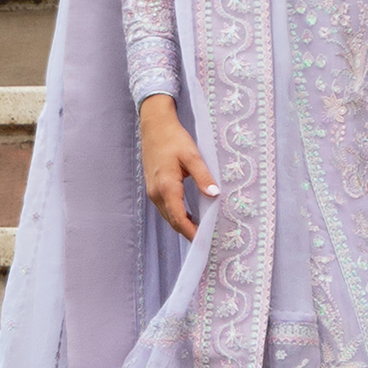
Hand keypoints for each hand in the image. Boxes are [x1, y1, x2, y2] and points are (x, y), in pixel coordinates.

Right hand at [138, 94, 218, 240]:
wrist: (154, 126)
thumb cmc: (173, 138)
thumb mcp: (192, 156)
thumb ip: (203, 176)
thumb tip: (214, 194)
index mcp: (166, 186)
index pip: (179, 218)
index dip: (191, 232)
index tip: (203, 241)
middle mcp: (156, 193)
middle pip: (172, 220)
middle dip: (188, 232)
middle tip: (206, 239)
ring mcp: (152, 191)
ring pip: (167, 215)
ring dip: (182, 224)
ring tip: (200, 230)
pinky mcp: (153, 187)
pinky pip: (164, 208)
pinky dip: (176, 215)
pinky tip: (188, 215)